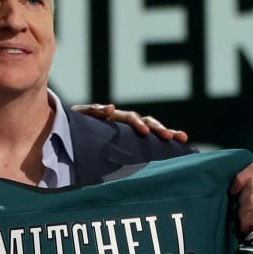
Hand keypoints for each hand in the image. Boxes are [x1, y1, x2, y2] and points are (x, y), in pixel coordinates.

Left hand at [72, 102, 188, 143]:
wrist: (70, 131)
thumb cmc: (75, 124)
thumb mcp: (80, 116)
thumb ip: (94, 111)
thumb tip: (111, 108)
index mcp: (115, 116)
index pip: (130, 118)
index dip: (137, 124)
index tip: (144, 133)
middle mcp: (126, 122)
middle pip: (147, 122)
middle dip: (159, 129)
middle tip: (169, 137)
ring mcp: (130, 131)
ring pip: (152, 130)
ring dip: (167, 133)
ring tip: (182, 138)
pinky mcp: (131, 141)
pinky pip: (149, 142)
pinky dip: (162, 142)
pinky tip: (178, 145)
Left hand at [230, 160, 252, 253]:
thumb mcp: (251, 199)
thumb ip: (247, 184)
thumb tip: (229, 175)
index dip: (240, 178)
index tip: (233, 192)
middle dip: (241, 200)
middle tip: (243, 213)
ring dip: (243, 213)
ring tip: (246, 222)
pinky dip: (247, 222)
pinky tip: (248, 229)